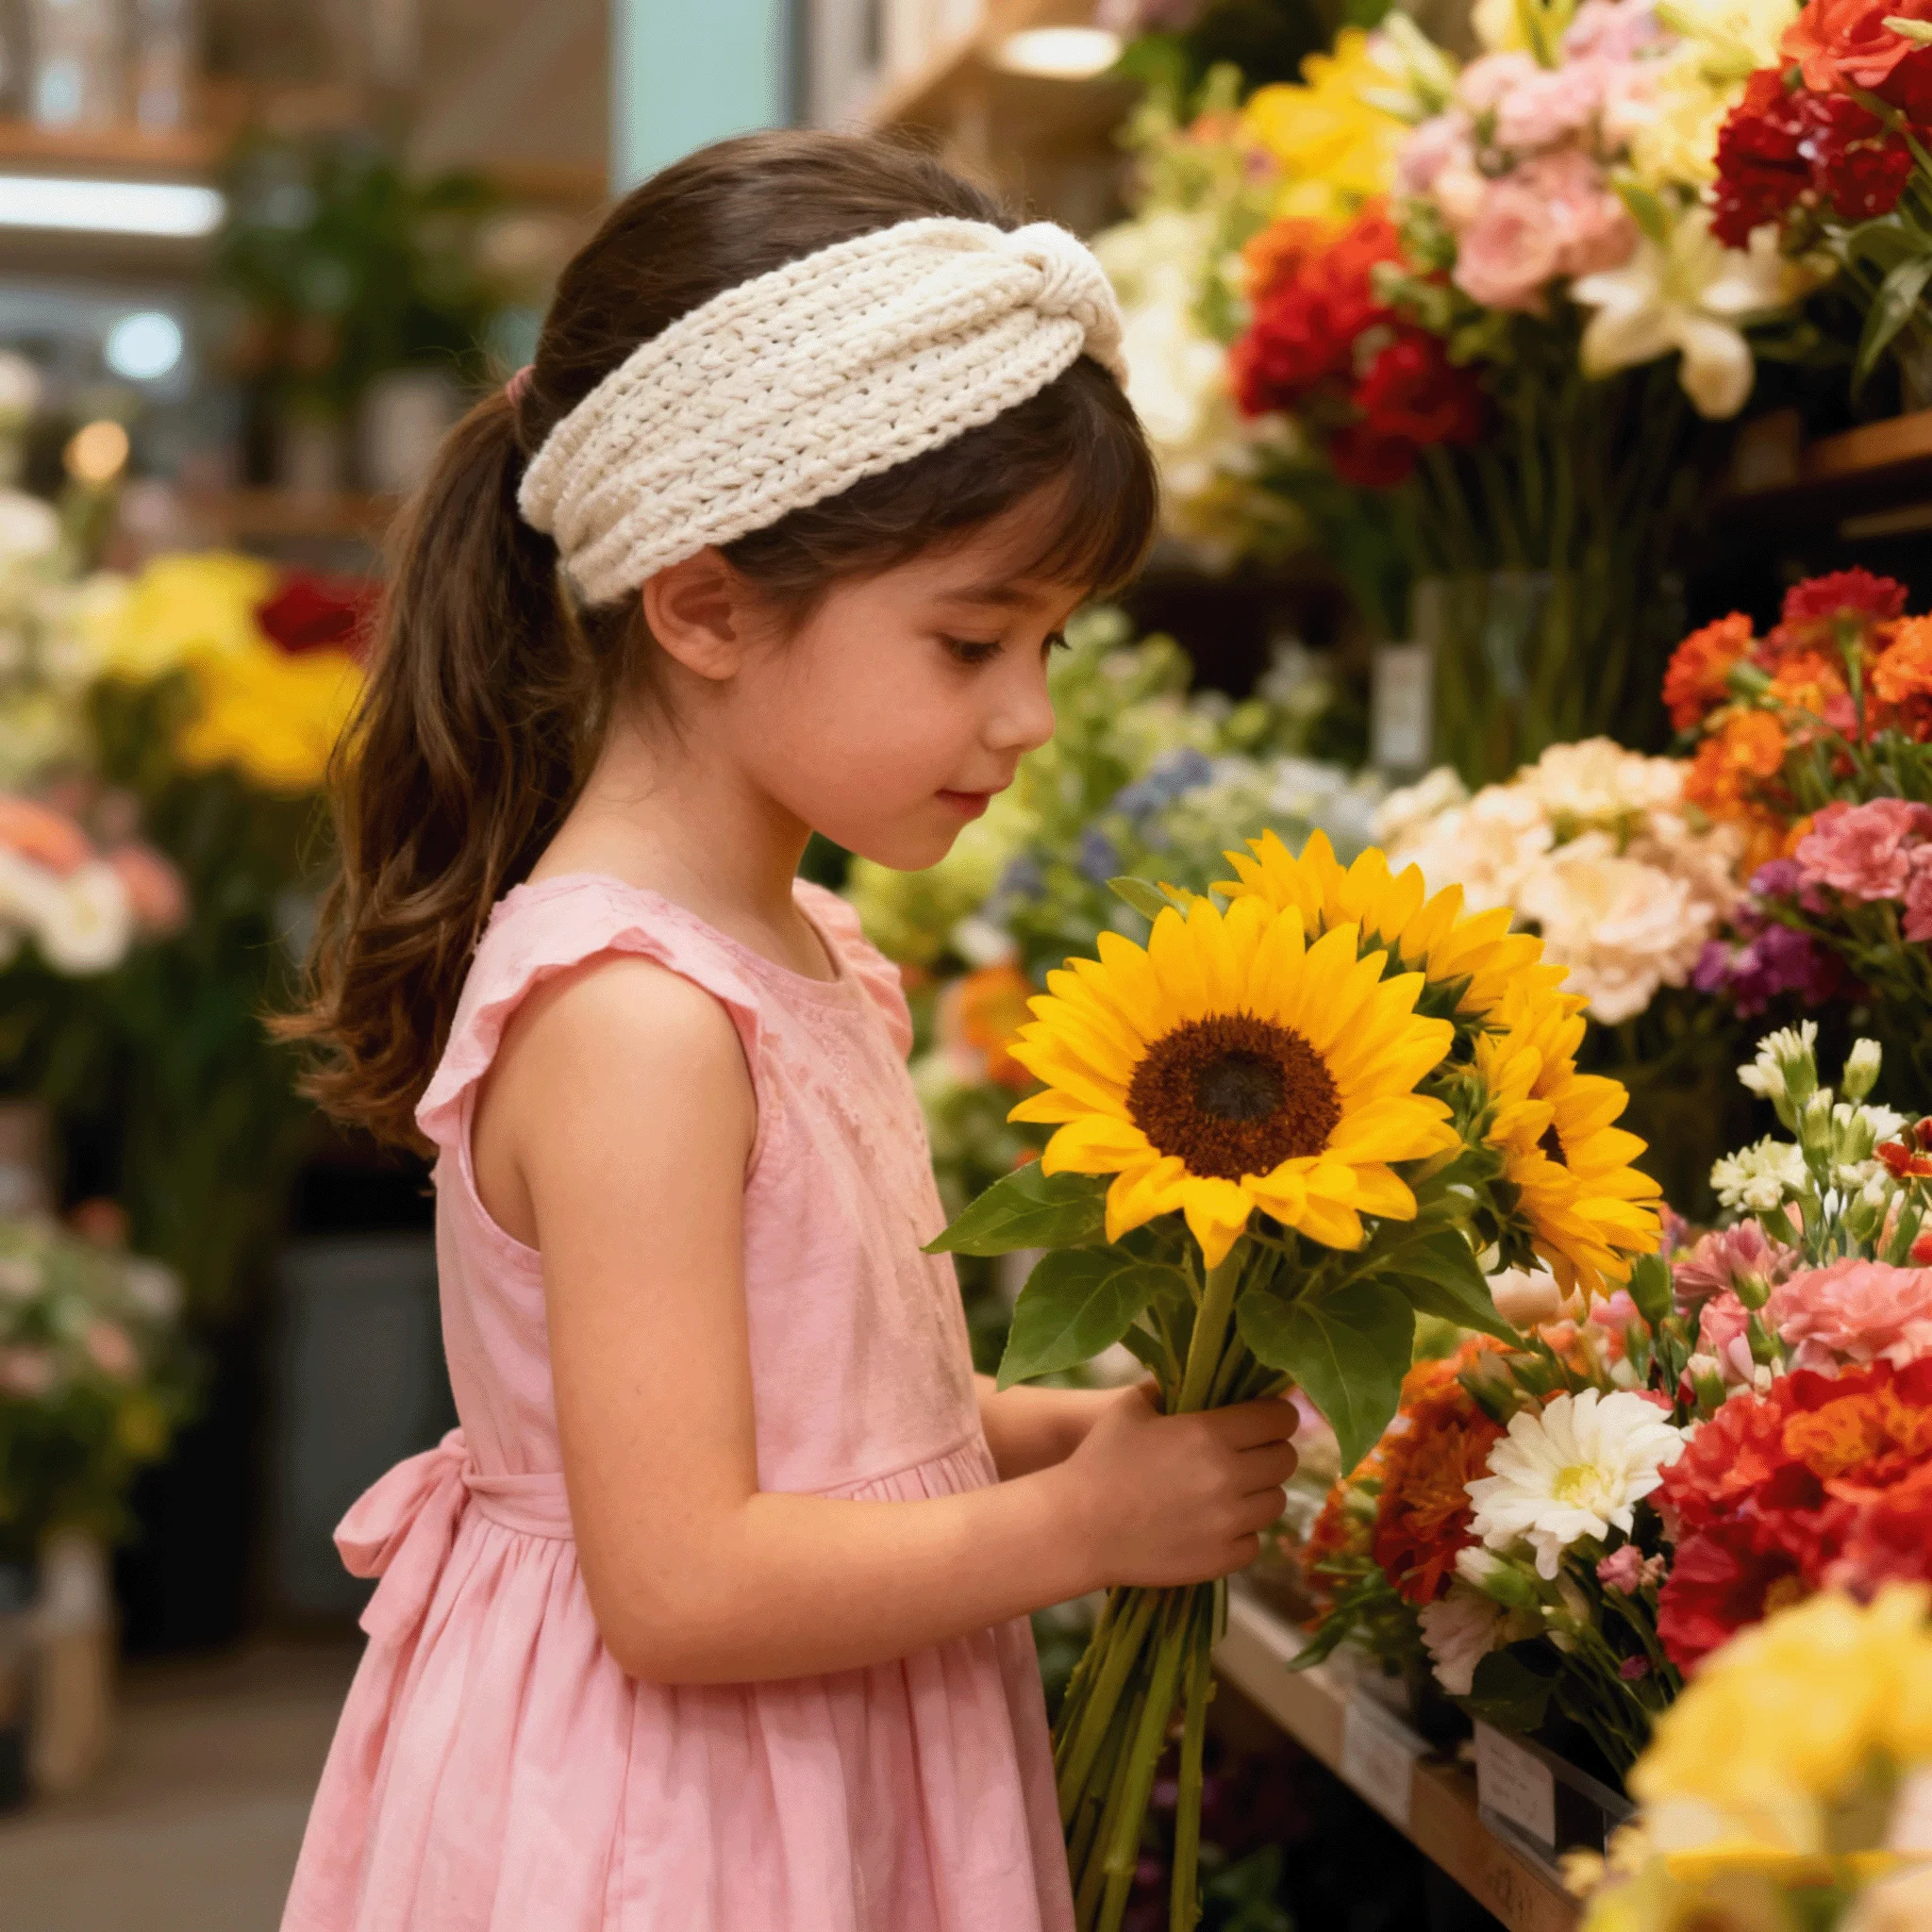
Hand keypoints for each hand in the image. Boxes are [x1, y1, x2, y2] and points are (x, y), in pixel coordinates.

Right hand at [1054, 1382, 1298, 1589]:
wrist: (1078, 1527)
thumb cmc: (1100, 1460)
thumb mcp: (1131, 1408)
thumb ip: (1169, 1388)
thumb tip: (1198, 1378)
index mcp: (1211, 1433)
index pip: (1279, 1418)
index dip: (1278, 1415)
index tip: (1269, 1417)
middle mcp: (1229, 1476)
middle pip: (1286, 1461)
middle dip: (1272, 1452)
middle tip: (1252, 1453)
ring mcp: (1228, 1522)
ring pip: (1276, 1502)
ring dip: (1260, 1492)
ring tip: (1234, 1490)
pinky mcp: (1221, 1558)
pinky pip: (1255, 1542)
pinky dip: (1242, 1532)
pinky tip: (1217, 1523)